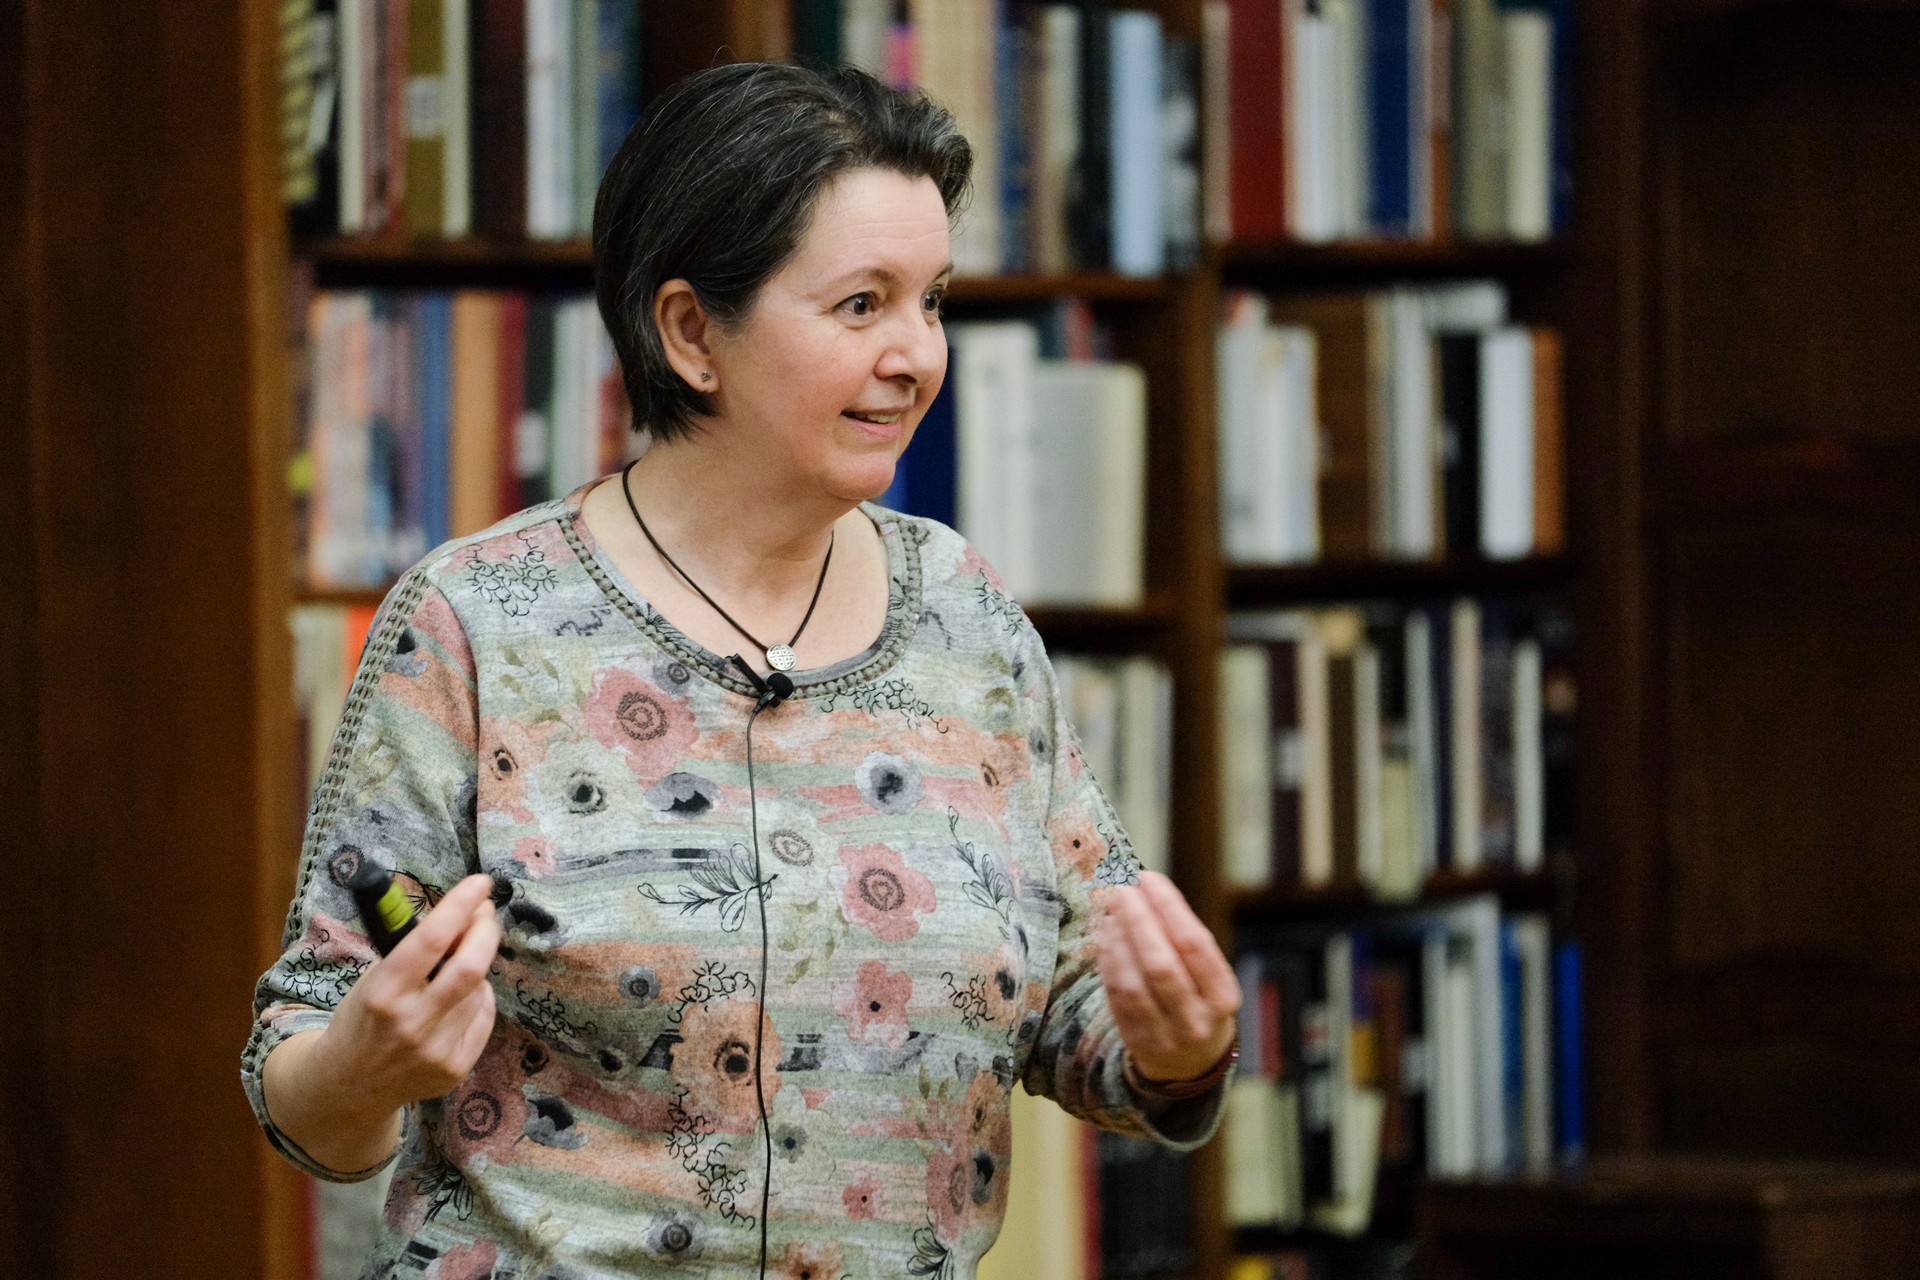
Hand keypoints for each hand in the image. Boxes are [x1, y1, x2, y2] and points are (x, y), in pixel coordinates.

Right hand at [315, 872, 502, 1110]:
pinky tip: (458, 1001)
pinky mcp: (456, 1068)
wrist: (350, 1085)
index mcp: (382, 992)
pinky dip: (477, 999)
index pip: (430, 939)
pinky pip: (483, 1016)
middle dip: (486, 931)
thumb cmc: (363, 1017)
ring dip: (475, 968)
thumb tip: (465, 913)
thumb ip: (415, 950)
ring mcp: (437, 1049)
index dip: (460, 905)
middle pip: (470, 966)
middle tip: (485, 915)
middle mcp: (411, 1022)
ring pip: (480, 989)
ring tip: (454, 969)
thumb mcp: (374, 977)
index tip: (481, 882)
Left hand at [1097, 872, 1241, 1082]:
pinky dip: (1107, 962)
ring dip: (1117, 940)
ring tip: (1111, 911)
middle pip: (1161, 964)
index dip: (1168, 907)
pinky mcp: (1136, 1041)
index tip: (1149, 878)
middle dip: (1138, 921)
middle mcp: (1197, 1019)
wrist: (1191, 1063)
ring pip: (1133, 983)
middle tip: (1122, 889)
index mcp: (1223, 997)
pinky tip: (1105, 937)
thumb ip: (1183, 937)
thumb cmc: (1199, 1000)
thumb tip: (1145, 887)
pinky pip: (1115, 997)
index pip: (1194, 944)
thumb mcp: (1209, 975)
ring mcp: (1165, 1034)